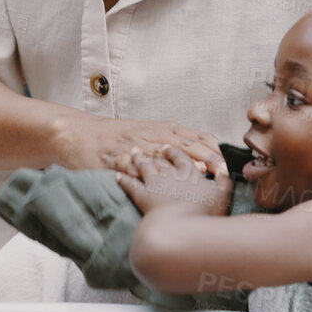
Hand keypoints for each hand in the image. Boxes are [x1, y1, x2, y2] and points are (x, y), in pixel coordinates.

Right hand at [49, 117, 226, 178]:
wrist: (80, 135)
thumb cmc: (117, 137)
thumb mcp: (150, 133)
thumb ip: (175, 143)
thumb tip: (205, 161)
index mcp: (163, 130)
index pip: (197, 137)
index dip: (215, 150)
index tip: (230, 164)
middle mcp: (152, 136)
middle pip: (186, 146)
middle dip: (206, 158)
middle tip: (224, 172)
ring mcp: (135, 147)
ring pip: (164, 155)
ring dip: (184, 165)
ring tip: (201, 175)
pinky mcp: (117, 160)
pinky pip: (135, 166)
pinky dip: (149, 171)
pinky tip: (160, 181)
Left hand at [117, 145, 233, 215]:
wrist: (182, 228)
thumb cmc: (205, 213)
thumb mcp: (223, 195)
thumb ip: (224, 180)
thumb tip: (225, 168)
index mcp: (189, 172)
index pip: (180, 157)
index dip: (173, 152)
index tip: (167, 148)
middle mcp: (170, 174)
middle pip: (159, 160)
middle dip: (152, 153)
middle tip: (146, 147)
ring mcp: (154, 183)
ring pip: (143, 166)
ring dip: (137, 158)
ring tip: (133, 153)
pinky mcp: (142, 196)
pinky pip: (130, 184)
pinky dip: (123, 179)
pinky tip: (117, 176)